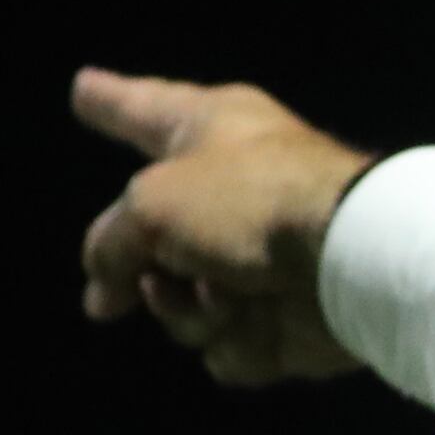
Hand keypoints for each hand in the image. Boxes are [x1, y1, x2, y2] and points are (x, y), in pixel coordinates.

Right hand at [73, 66, 375, 385]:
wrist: (351, 261)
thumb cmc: (249, 203)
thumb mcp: (150, 206)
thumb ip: (110, 244)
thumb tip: (105, 295)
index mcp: (209, 129)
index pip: (139, 110)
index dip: (108, 102)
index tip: (83, 88)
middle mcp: (233, 190)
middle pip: (152, 238)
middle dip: (143, 268)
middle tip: (150, 276)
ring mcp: (259, 261)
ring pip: (180, 305)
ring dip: (189, 308)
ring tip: (223, 291)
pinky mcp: (284, 322)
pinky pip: (227, 346)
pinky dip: (236, 340)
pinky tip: (259, 319)